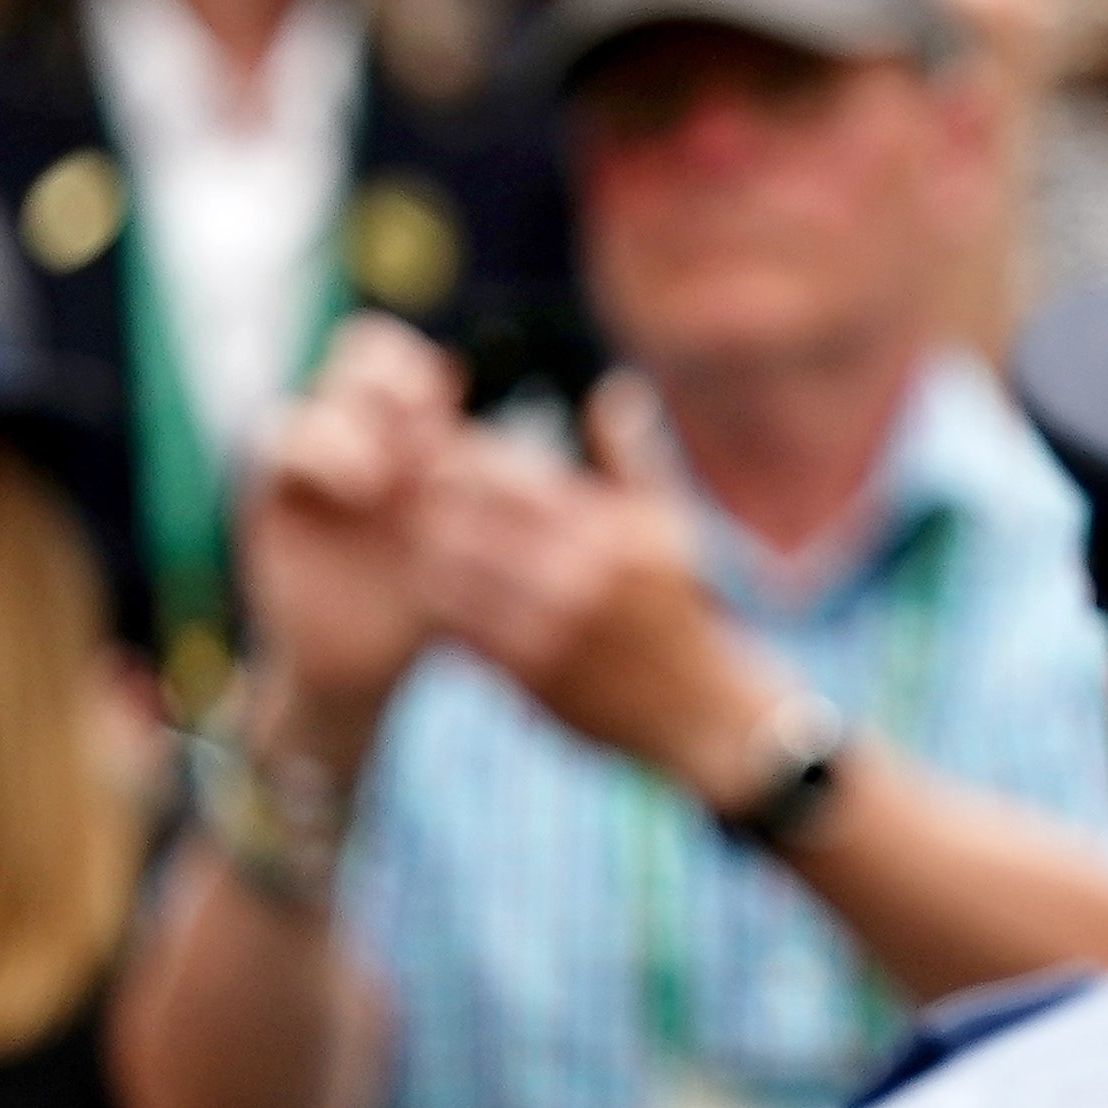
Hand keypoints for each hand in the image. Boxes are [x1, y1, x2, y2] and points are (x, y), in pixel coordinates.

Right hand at [235, 315, 460, 768]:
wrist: (368, 663)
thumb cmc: (434, 600)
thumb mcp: (474, 541)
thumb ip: (492, 485)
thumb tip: (567, 421)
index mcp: (397, 433)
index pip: (393, 359)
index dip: (414, 369)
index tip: (446, 402)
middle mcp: (351, 436)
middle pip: (353, 362)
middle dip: (387, 381)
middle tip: (421, 426)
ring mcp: (308, 466)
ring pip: (312, 403)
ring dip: (353, 427)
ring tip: (387, 475)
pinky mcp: (272, 499)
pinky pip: (278, 445)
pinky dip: (319, 454)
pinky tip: (363, 487)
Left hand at [407, 377, 782, 804]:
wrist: (705, 715)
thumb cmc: (682, 612)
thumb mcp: (669, 529)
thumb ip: (631, 460)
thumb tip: (613, 392)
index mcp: (609, 527)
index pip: (505, 474)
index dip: (459, 461)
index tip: (440, 459)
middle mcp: (580, 572)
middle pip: (465, 517)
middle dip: (428, 503)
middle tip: (403, 498)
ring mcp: (552, 626)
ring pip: (448, 571)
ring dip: (425, 555)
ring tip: (417, 546)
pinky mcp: (531, 674)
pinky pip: (457, 628)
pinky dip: (440, 607)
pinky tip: (441, 596)